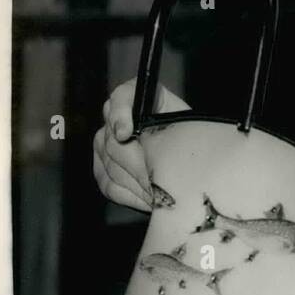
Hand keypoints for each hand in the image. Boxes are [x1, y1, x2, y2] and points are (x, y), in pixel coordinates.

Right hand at [92, 79, 188, 212]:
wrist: (190, 153)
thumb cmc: (192, 135)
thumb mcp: (191, 124)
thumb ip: (176, 125)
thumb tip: (164, 146)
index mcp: (138, 96)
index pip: (121, 98)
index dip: (120, 115)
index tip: (125, 133)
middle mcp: (115, 116)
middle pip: (114, 142)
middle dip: (138, 164)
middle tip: (158, 178)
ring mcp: (104, 141)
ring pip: (111, 166)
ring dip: (139, 183)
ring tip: (161, 192)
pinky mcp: (101, 167)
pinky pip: (109, 184)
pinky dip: (131, 195)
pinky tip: (150, 199)